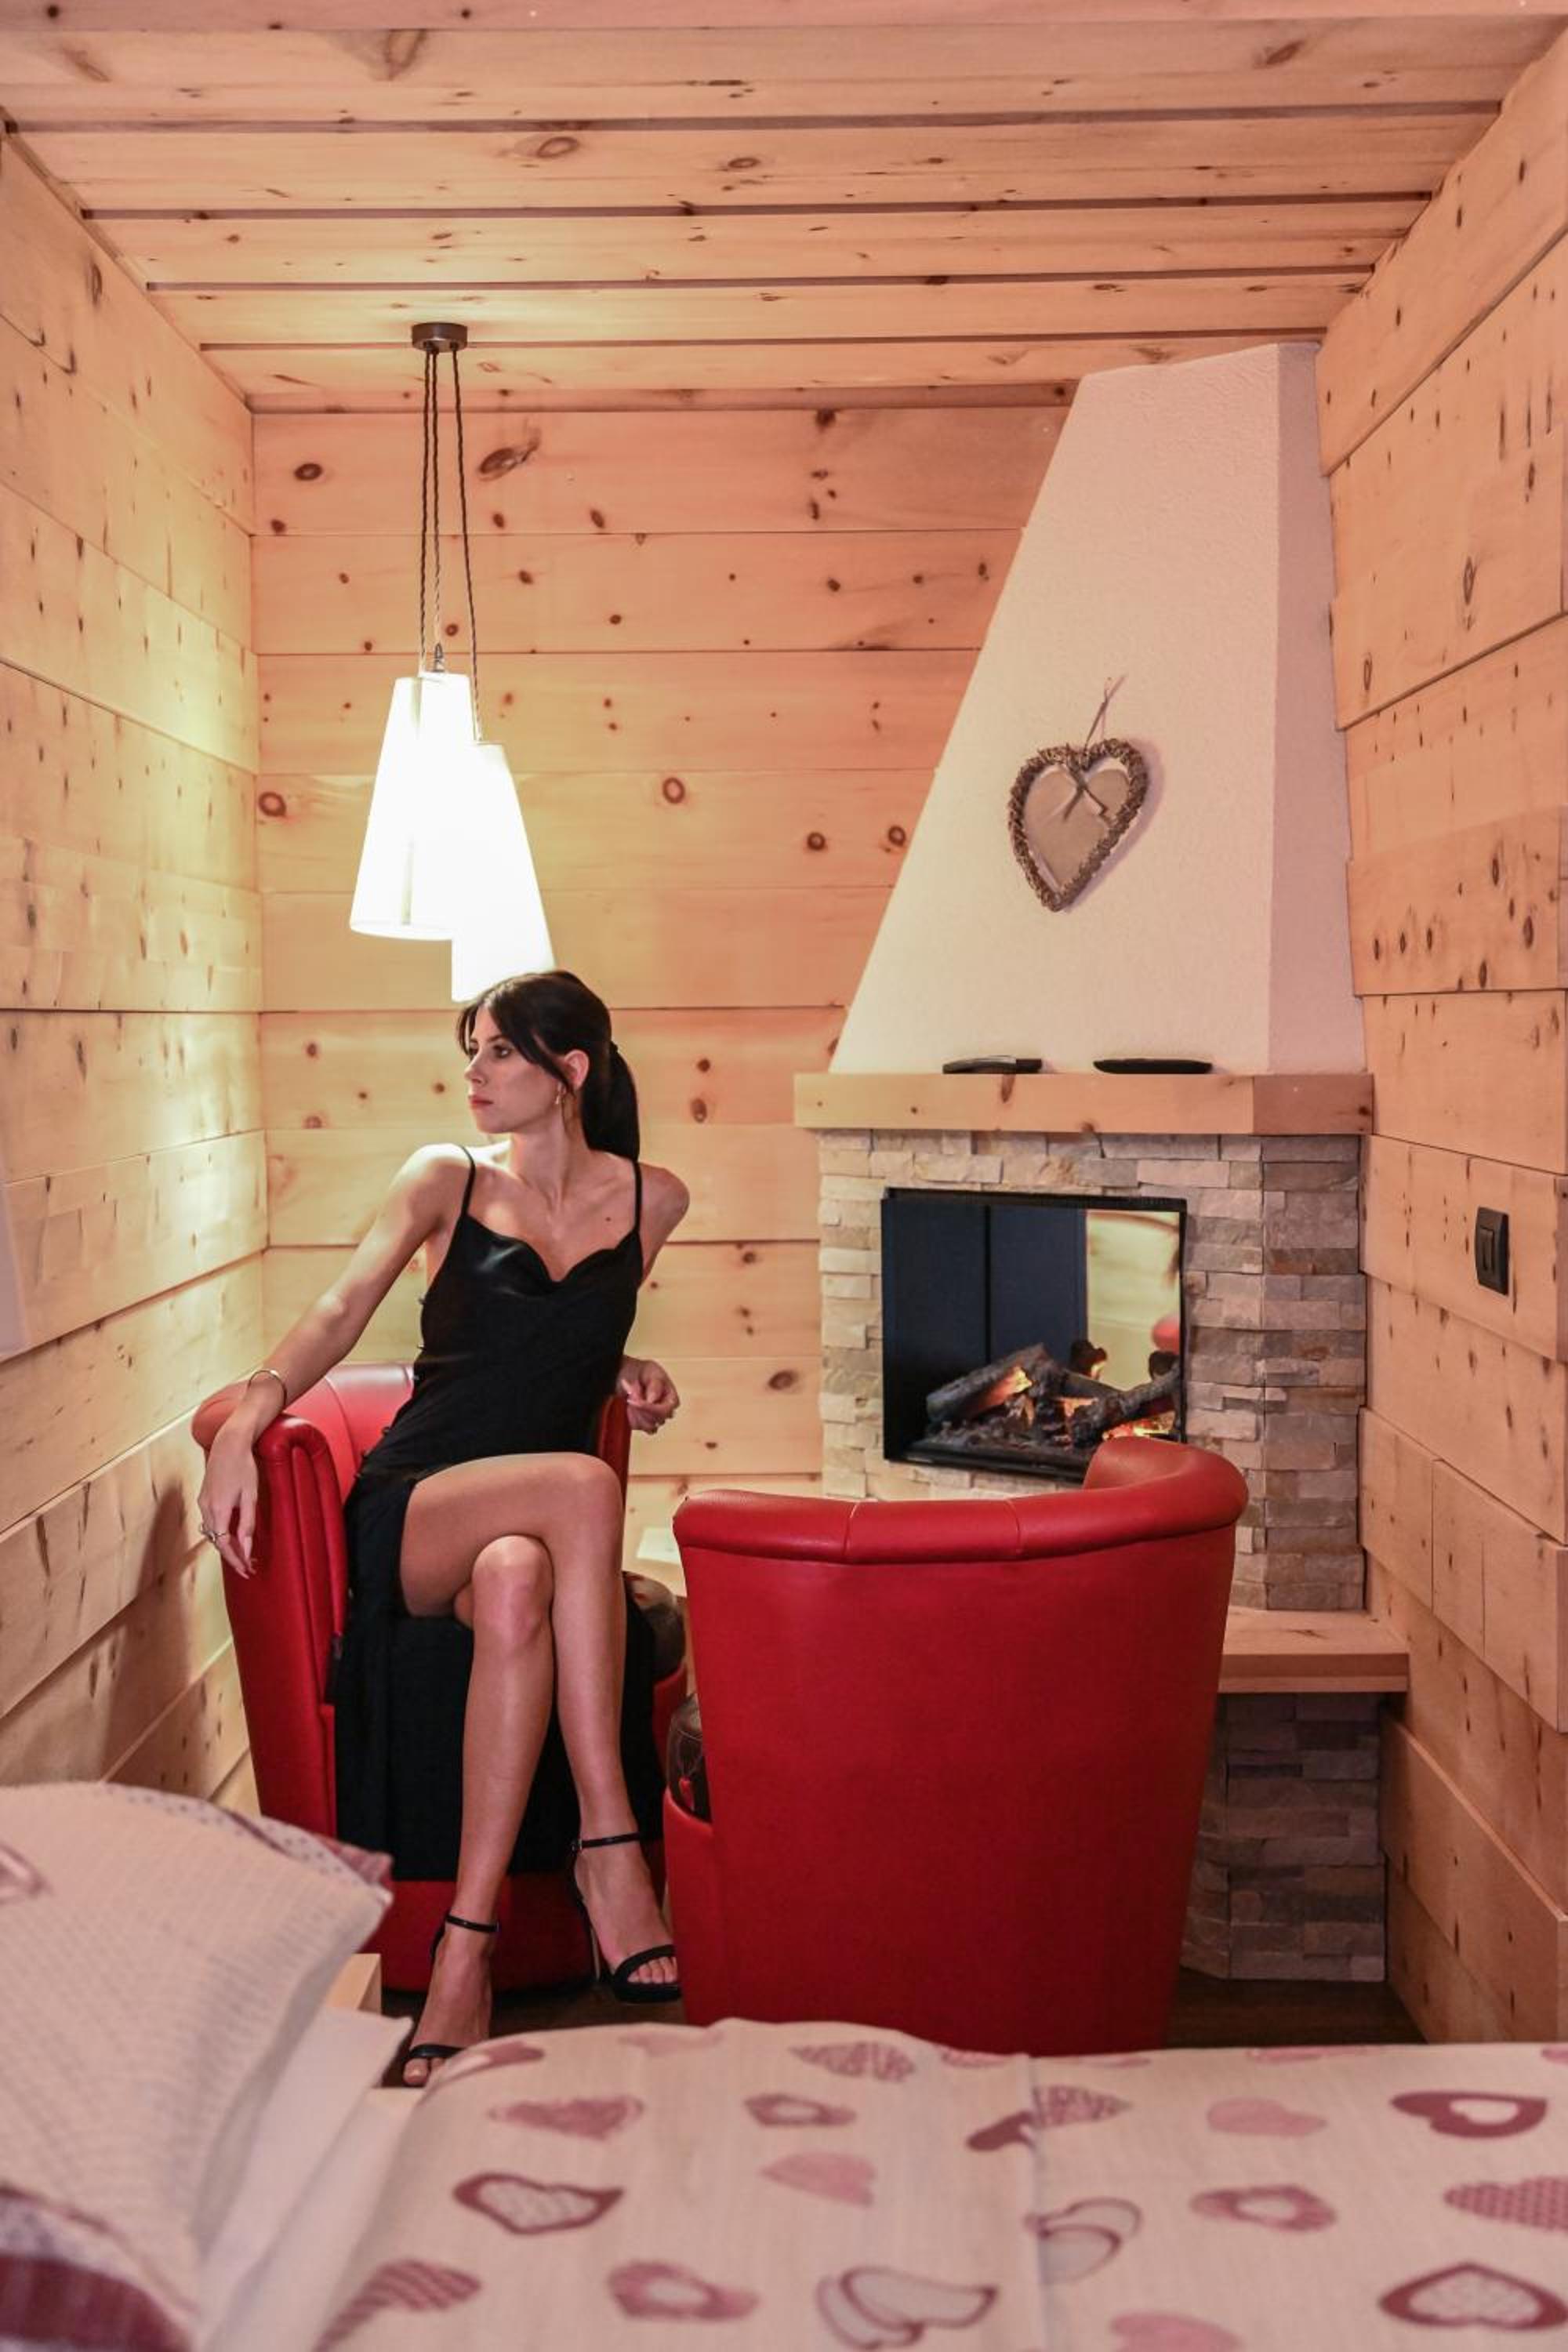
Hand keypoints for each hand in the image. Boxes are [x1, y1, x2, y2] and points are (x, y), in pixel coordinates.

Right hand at [197, 1428, 260, 1577]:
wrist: (229, 1443)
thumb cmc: (244, 1467)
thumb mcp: (251, 1497)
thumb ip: (248, 1524)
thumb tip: (247, 1549)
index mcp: (218, 1510)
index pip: (224, 1545)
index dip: (235, 1560)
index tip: (247, 1570)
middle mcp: (206, 1508)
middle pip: (216, 1541)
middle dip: (232, 1556)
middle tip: (249, 1566)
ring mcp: (202, 1502)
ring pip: (211, 1532)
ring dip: (226, 1545)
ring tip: (243, 1554)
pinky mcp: (202, 1496)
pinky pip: (210, 1521)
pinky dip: (220, 1532)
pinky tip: (232, 1534)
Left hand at [617, 1356, 679, 1434]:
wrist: (625, 1375)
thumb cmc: (640, 1371)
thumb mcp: (649, 1371)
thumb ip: (655, 1384)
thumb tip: (654, 1400)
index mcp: (671, 1396)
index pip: (665, 1410)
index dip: (649, 1408)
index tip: (634, 1400)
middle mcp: (666, 1409)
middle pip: (657, 1420)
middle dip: (640, 1408)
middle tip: (630, 1395)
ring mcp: (656, 1418)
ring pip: (649, 1427)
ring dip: (636, 1414)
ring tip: (630, 1399)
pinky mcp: (645, 1423)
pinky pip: (640, 1428)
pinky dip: (632, 1418)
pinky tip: (629, 1408)